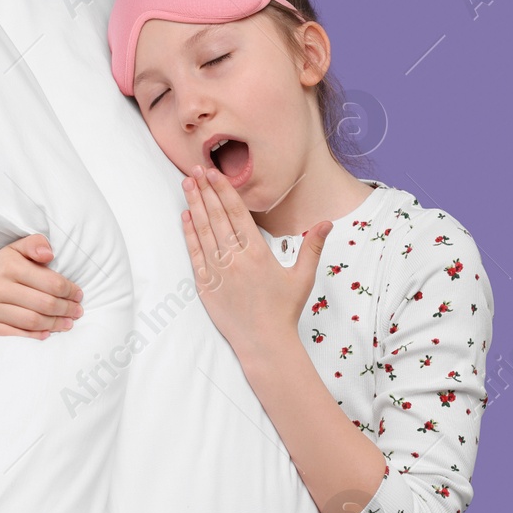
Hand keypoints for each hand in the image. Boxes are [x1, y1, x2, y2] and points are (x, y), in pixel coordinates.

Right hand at [0, 233, 83, 338]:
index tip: (78, 296)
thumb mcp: (17, 251)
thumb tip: (48, 253)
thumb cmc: (3, 271)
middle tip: (76, 312)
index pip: (51, 282)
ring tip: (67, 324)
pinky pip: (15, 336)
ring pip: (33, 321)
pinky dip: (34, 337)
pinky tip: (46, 334)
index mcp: (8, 265)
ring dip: (55, 324)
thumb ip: (34, 244)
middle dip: (66, 309)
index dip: (70, 291)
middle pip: (44, 304)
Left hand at [180, 165, 330, 355]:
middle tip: (193, 169)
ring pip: (203, 231)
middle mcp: (235, 258)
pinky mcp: (205, 285)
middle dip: (205, 190)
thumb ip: (312, 246)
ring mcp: (217, 271)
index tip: (213, 172)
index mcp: (258, 252)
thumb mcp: (303, 277)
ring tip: (186, 185)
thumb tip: (326, 222)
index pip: (237, 213)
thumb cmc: (284, 310)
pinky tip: (185, 217)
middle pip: (216, 216)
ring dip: (194, 206)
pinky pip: (194, 254)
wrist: (264, 342)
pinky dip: (188, 234)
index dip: (224, 190)